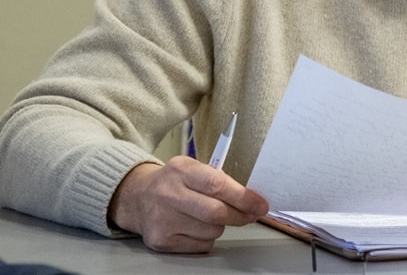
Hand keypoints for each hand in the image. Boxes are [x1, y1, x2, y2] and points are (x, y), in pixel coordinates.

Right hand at [108, 155, 269, 252]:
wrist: (137, 198)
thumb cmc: (174, 182)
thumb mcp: (193, 168)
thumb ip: (218, 180)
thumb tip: (251, 199)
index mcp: (181, 170)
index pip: (217, 184)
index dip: (243, 197)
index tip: (260, 204)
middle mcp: (168, 194)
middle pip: (215, 212)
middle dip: (240, 215)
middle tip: (251, 214)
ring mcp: (163, 219)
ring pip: (211, 231)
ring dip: (221, 226)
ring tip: (210, 216)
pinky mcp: (161, 240)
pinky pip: (201, 246)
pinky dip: (207, 239)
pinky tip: (197, 227)